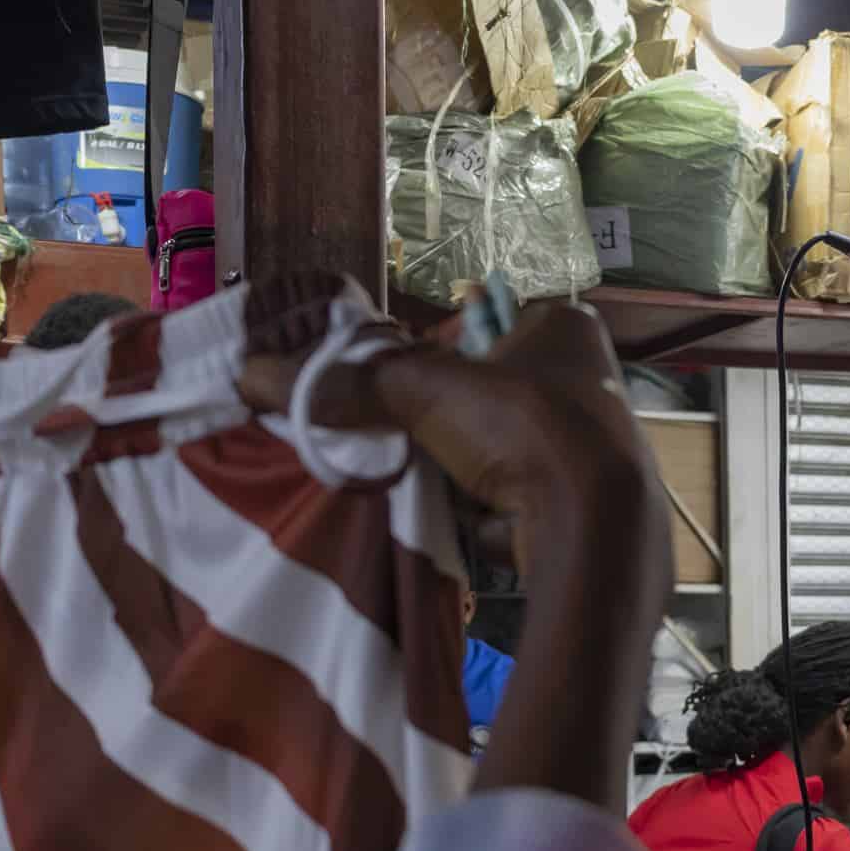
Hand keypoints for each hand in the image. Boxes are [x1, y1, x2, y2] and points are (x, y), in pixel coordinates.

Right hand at [239, 294, 666, 808]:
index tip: (396, 390)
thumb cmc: (523, 427)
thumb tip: (255, 373)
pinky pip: (514, 497)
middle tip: (405, 440)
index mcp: (564, 325)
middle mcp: (589, 376)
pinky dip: (487, 510)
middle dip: (441, 422)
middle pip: (482, 392)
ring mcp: (592, 443)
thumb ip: (348, 383)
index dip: (430, 357)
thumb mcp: (424, 391)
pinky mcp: (586, 502)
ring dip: (461, 470)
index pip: (475, 327)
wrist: (594, 525)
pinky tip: (472, 520)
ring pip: (496, 449)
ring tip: (435, 482)